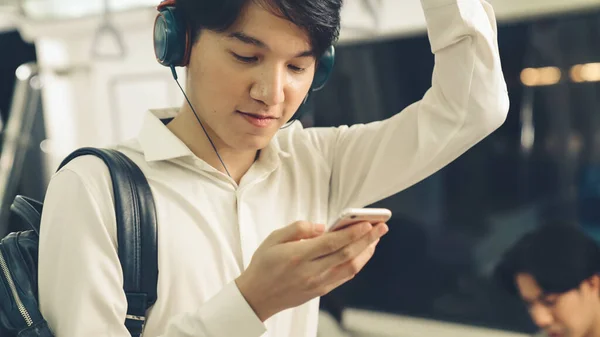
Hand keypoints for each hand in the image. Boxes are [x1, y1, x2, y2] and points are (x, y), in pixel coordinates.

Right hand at [235, 220, 388, 321]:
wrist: (257, 296)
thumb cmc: (264, 265)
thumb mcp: (273, 239)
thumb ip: (298, 229)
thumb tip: (321, 227)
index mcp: (298, 256)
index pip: (332, 243)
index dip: (352, 233)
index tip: (367, 223)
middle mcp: (311, 271)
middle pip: (346, 254)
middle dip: (367, 239)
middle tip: (381, 226)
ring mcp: (318, 283)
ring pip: (350, 267)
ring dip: (366, 252)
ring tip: (375, 238)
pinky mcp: (321, 290)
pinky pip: (345, 276)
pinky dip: (357, 263)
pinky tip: (363, 253)